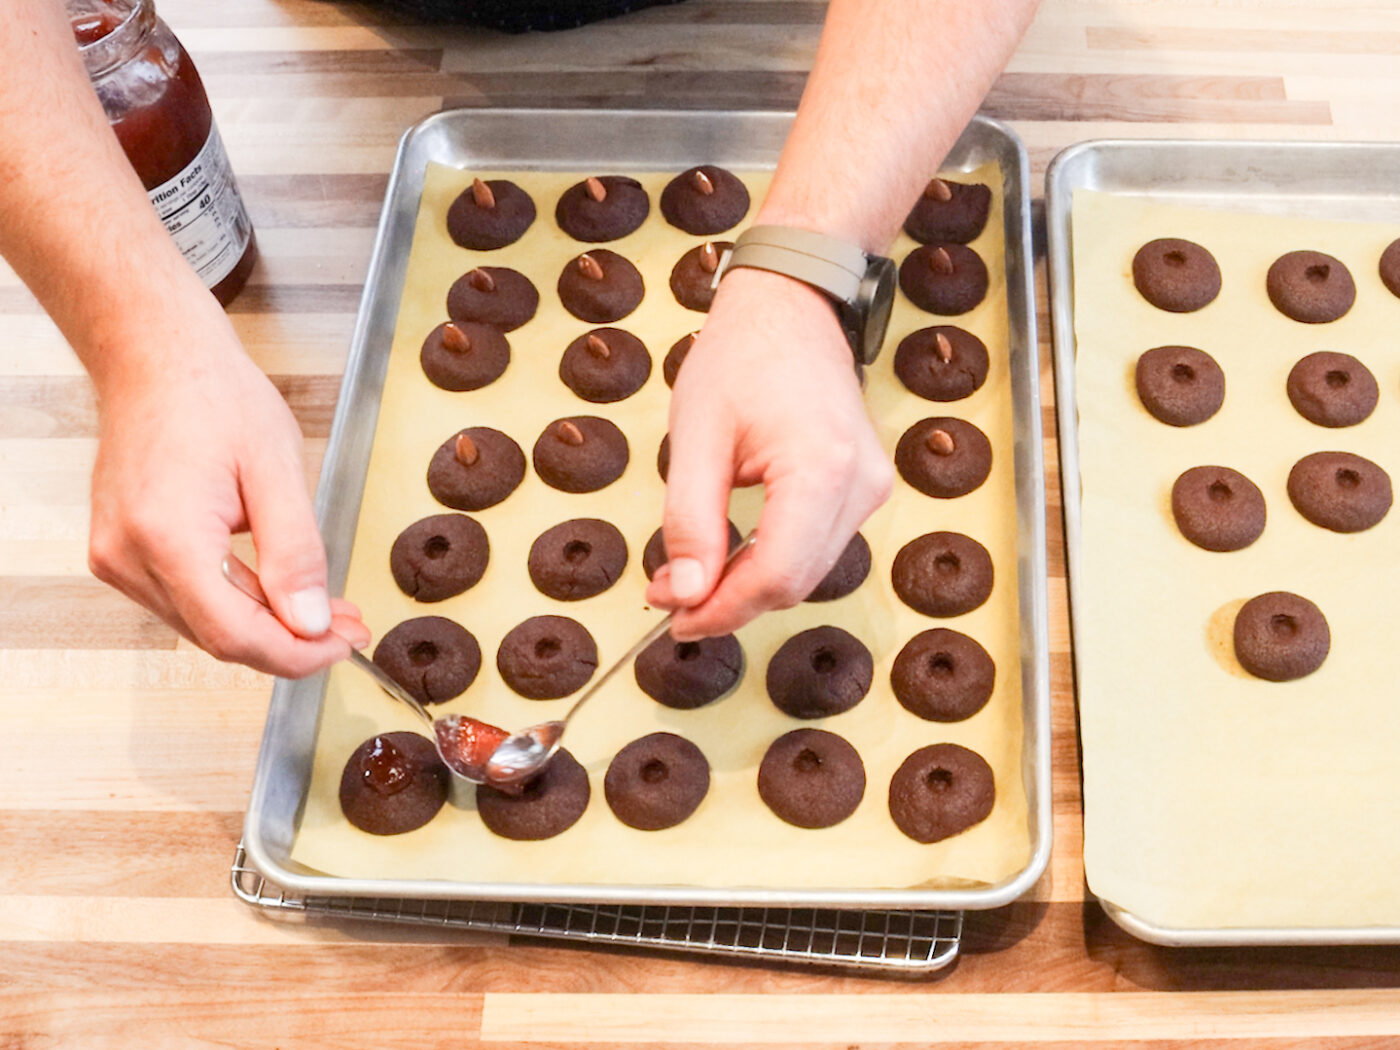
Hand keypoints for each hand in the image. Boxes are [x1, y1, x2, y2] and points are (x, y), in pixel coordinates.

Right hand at [87, 313, 368, 676]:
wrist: (155, 357)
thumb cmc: (213, 397)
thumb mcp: (276, 471)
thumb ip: (296, 553)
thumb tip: (311, 623)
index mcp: (166, 537)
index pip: (234, 635)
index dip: (295, 654)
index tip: (343, 645)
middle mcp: (127, 557)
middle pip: (219, 636)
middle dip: (291, 640)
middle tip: (349, 627)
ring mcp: (117, 557)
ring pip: (204, 623)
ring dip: (268, 624)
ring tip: (326, 609)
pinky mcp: (120, 551)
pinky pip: (186, 598)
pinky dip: (237, 602)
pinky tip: (280, 590)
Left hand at [646, 268, 892, 638]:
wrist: (791, 305)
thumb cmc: (742, 355)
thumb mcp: (695, 437)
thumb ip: (689, 522)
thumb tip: (683, 594)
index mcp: (822, 468)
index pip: (776, 574)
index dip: (722, 608)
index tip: (673, 616)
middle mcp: (861, 485)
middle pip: (795, 582)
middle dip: (731, 602)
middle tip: (671, 597)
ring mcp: (870, 487)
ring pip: (808, 572)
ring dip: (750, 585)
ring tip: (692, 576)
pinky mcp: (865, 487)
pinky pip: (818, 547)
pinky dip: (772, 561)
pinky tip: (732, 555)